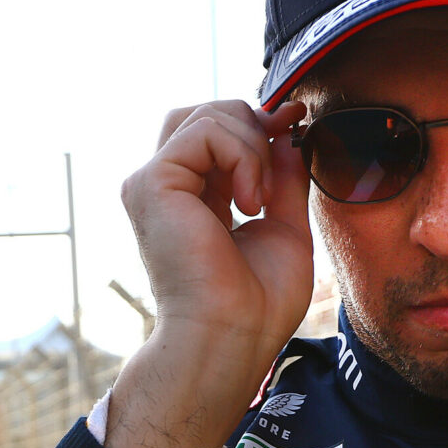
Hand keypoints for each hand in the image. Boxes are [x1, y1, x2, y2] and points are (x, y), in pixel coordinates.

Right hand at [104, 99, 314, 447]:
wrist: (233, 335)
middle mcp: (168, 187)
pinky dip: (242, 155)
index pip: (218, 131)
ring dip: (252, 145)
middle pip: (207, 112)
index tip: (296, 123)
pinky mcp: (151, 183)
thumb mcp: (284, 225)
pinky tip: (249, 201)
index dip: (259, 122)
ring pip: (208, 115)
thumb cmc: (257, 302)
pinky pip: (205, 132)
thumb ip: (283, 178)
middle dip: (254, 126)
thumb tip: (287, 132)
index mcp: (194, 196)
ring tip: (259, 200)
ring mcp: (153, 183)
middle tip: (280, 167)